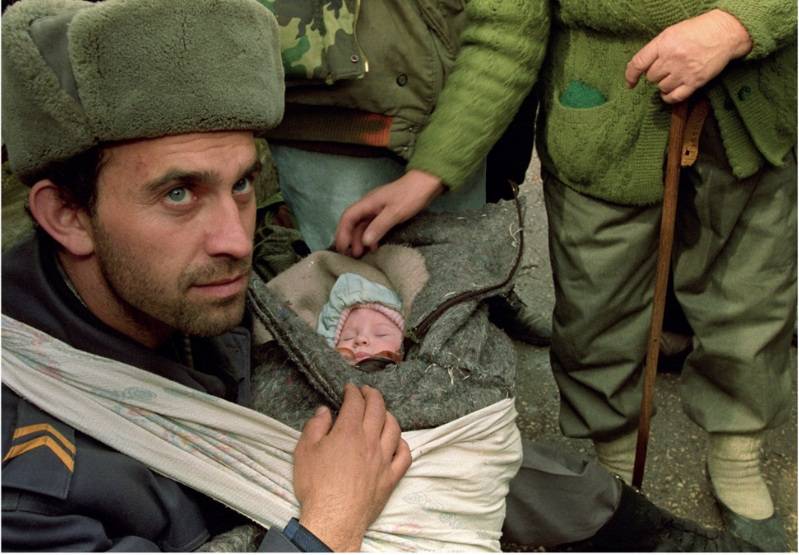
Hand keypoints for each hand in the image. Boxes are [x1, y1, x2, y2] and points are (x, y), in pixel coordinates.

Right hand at [293, 384, 410, 550]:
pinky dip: (402, 444)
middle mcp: (370, 441)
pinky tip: (397, 441)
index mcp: (349, 432)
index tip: (350, 388)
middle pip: (378, 409)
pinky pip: (405, 455)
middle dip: (373, 395)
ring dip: (388, 415)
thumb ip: (315, 426)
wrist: (333, 520)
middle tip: (367, 391)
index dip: (353, 392)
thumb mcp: (304, 451)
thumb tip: (325, 411)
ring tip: (382, 412)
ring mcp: (384, 459)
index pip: (355, 403)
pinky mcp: (391, 478)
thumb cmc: (316, 486)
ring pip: (394, 428)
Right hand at [334, 169, 443, 256]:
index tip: (342, 248)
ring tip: (361, 254)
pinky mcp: (385, 213)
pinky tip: (374, 247)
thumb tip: (364, 242)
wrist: (427, 183)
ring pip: (363, 226)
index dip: (342, 233)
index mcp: (368, 203)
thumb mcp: (395, 213)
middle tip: (351, 256)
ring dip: (360, 240)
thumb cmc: (411, 196)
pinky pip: (373, 227)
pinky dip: (371, 237)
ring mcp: (377, 209)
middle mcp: (369, 206)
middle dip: (349, 239)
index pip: (348, 217)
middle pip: (353, 223)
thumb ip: (379, 226)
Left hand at [625, 9, 751, 102]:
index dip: (631, 75)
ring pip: (662, 87)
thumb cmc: (699, 31)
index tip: (630, 82)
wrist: (725, 33)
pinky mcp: (695, 82)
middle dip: (655, 75)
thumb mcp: (673, 32)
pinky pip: (674, 97)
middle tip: (666, 68)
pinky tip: (668, 93)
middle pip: (651, 77)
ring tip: (673, 76)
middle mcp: (672, 58)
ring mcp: (683, 71)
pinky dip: (668, 97)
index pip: (638, 63)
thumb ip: (657, 48)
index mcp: (664, 43)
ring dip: (664, 84)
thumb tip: (642, 67)